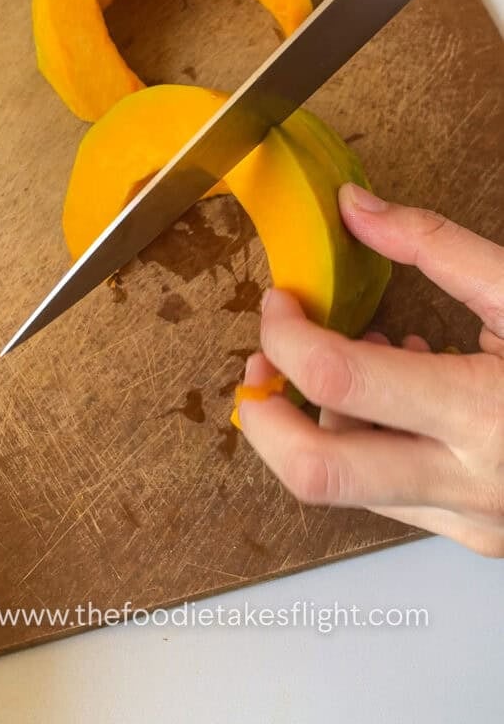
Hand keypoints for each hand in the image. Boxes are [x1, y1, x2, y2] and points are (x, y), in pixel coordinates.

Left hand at [237, 184, 503, 556]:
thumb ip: (434, 245)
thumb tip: (356, 207)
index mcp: (485, 411)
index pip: (337, 380)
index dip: (286, 335)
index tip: (280, 305)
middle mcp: (471, 482)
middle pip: (315, 473)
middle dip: (263, 417)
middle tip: (259, 367)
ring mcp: (470, 519)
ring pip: (346, 491)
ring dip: (317, 424)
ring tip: (348, 365)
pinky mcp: (472, 533)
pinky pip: (387, 496)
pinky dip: (366, 442)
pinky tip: (398, 396)